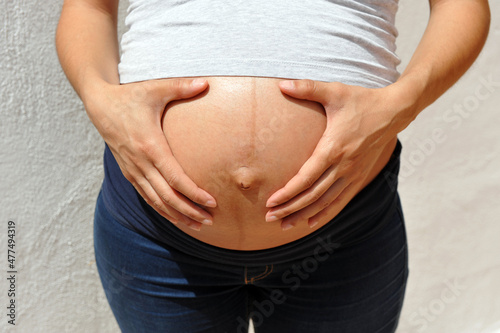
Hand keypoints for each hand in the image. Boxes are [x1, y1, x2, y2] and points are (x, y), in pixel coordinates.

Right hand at [85, 78, 215, 230]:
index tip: (212, 202)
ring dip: (177, 215)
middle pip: (167, 196)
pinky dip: (162, 210)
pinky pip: (147, 197)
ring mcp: (133, 170)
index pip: (175, 178)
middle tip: (209, 221)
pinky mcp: (129, 172)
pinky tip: (176, 216)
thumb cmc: (130, 96)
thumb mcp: (155, 89)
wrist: (99, 104)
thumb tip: (206, 83)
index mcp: (150, 145)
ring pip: (156, 201)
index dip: (194, 193)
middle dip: (189, 211)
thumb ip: (181, 87)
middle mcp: (140, 163)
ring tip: (197, 225)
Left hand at [265, 79, 399, 229]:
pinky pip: (340, 201)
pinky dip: (325, 214)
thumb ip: (307, 88)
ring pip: (325, 203)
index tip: (271, 202)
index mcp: (334, 147)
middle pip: (313, 195)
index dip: (288, 192)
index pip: (307, 178)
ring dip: (304, 216)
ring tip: (284, 226)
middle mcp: (343, 166)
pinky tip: (310, 223)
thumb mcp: (335, 91)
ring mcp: (353, 174)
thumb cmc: (362, 101)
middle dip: (290, 209)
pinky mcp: (359, 177)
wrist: (394, 111)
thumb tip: (281, 84)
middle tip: (269, 217)